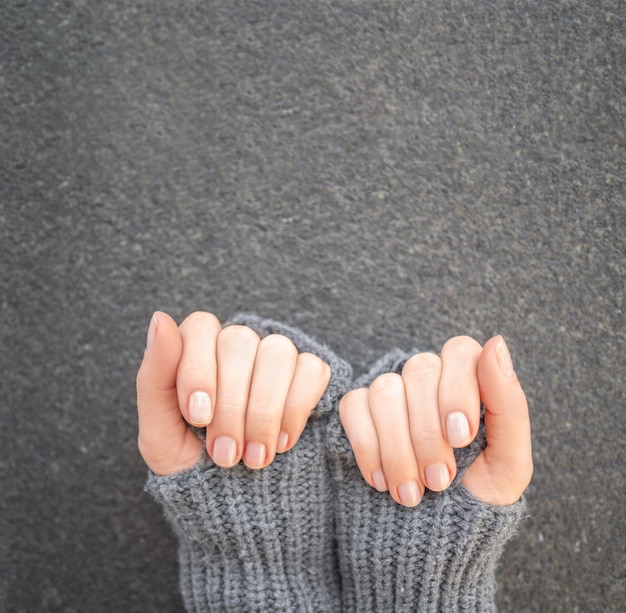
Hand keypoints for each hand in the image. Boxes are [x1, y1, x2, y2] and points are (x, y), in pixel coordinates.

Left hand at [137, 311, 330, 474]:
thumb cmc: (190, 459)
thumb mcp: (158, 431)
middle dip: (231, 405)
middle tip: (224, 454)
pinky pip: (311, 369)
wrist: (230, 501)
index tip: (198, 418)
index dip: (199, 370)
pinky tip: (281, 442)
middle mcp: (237, 345)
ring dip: (264, 411)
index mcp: (197, 348)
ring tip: (254, 457)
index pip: (201, 327)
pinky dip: (295, 409)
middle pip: (239, 342)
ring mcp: (274, 357)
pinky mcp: (308, 375)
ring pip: (277, 353)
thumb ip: (154, 376)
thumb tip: (159, 318)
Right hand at [339, 336, 532, 506]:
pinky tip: (382, 480)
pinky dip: (368, 447)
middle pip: (419, 370)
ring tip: (412, 492)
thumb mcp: (508, 462)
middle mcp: (429, 381)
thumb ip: (508, 403)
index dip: (457, 390)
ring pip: (385, 390)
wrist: (435, 539)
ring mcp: (392, 395)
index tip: (461, 438)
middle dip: (428, 433)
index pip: (459, 351)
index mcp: (468, 383)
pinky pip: (353, 407)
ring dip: (398, 448)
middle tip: (440, 480)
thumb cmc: (477, 497)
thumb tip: (496, 342)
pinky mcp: (359, 413)